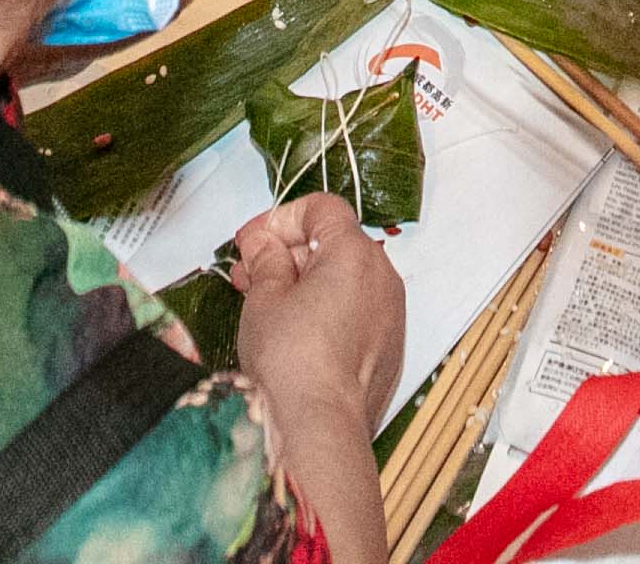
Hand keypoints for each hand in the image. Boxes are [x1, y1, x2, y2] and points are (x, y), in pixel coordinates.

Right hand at [221, 188, 407, 446]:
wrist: (320, 430)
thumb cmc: (291, 361)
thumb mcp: (264, 298)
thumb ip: (265, 259)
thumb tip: (264, 243)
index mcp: (355, 254)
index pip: (322, 209)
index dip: (281, 218)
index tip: (251, 240)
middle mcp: (383, 278)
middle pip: (335, 244)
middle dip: (288, 253)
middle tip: (248, 271)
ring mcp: (391, 316)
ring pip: (345, 281)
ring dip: (305, 283)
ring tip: (264, 304)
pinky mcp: (389, 350)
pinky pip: (357, 313)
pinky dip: (327, 311)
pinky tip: (293, 333)